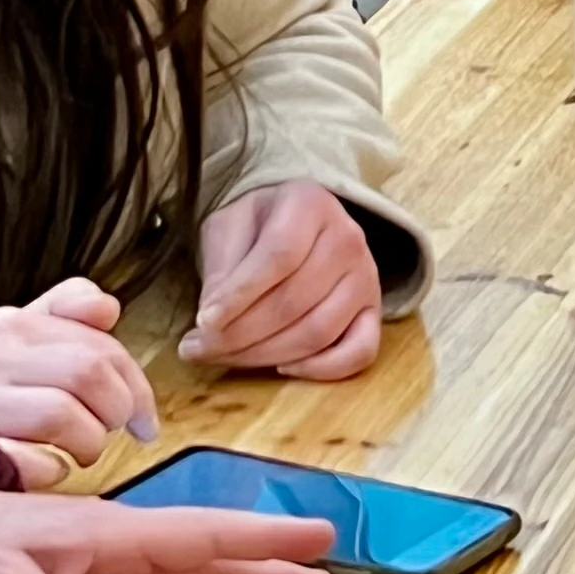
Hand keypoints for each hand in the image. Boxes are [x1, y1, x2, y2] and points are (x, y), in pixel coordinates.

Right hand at [0, 276, 159, 486]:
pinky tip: (45, 471)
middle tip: (116, 434)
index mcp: (9, 325)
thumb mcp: (3, 338)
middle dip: (116, 411)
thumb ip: (58, 314)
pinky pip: (30, 462)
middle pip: (89, 373)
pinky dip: (48, 472)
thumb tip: (108, 307)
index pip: (98, 342)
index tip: (143, 415)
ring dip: (87, 444)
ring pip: (65, 416)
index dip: (135, 382)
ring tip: (79, 453)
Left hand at [183, 183, 384, 380]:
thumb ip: (221, 272)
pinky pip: (360, 351)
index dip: (239, 295)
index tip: (203, 321)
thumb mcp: (228, 229)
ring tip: (226, 358)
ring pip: (319, 331)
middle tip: (200, 349)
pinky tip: (283, 367)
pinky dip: (323, 369)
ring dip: (267, 354)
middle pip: (294, 300)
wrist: (295, 221)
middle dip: (241, 334)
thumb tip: (211, 326)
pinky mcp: (373, 310)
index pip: (279, 256)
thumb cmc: (257, 225)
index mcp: (310, 204)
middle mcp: (347, 237)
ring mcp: (366, 276)